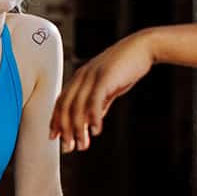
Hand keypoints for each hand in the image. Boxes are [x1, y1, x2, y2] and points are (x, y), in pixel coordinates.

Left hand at [49, 33, 153, 151]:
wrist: (142, 48)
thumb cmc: (126, 67)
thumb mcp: (108, 86)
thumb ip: (99, 102)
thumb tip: (92, 120)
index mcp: (79, 77)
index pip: (61, 102)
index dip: (56, 120)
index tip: (54, 136)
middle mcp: (81, 76)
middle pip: (66, 106)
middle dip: (65, 129)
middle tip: (68, 147)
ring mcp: (92, 76)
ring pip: (78, 106)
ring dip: (79, 129)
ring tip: (82, 144)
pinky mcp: (105, 77)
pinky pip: (95, 100)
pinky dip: (93, 117)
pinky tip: (95, 130)